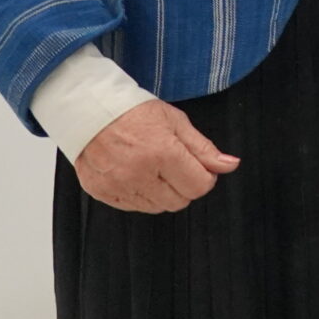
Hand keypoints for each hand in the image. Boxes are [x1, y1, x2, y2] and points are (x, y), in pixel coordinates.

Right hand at [72, 100, 237, 213]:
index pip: (199, 186)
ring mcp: (118, 185)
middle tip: (175, 166)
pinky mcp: (102, 192)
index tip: (199, 167)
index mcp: (162, 154)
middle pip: (180, 201)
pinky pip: (133, 207)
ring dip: (163, 193)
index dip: (205, 177)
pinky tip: (136, 174)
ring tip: (154, 168)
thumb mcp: (176, 122)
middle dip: (185, 186)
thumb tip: (229, 165)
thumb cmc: (133, 112)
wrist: (89, 110)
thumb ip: (204, 149)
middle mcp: (139, 174)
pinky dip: (140, 195)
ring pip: (157, 207)